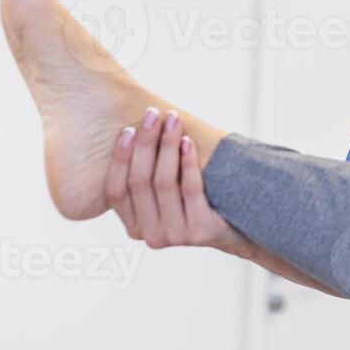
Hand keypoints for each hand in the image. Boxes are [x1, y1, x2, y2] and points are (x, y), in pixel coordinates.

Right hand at [103, 106, 252, 255]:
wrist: (233, 228)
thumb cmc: (192, 201)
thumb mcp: (164, 196)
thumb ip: (145, 177)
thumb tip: (135, 129)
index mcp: (134, 227)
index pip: (115, 192)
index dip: (120, 159)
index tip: (128, 130)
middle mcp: (151, 235)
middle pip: (140, 182)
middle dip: (145, 143)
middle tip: (152, 114)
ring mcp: (175, 235)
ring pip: (164, 182)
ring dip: (166, 146)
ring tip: (172, 120)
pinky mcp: (200, 231)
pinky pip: (190, 189)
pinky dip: (187, 161)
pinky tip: (188, 141)